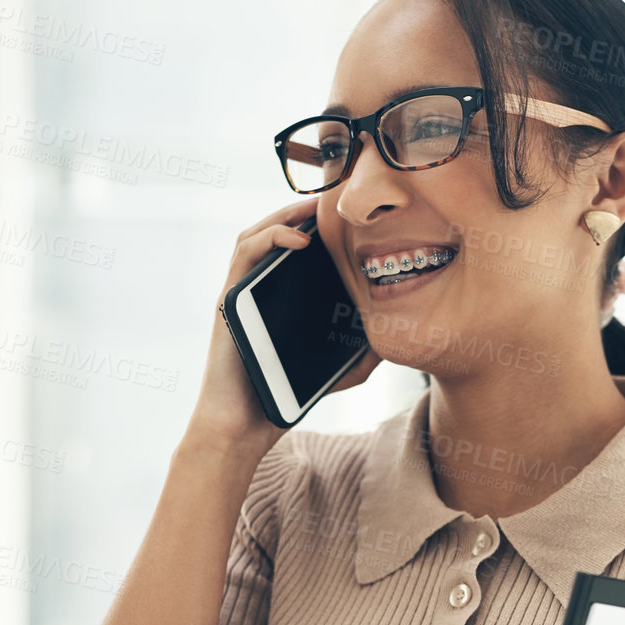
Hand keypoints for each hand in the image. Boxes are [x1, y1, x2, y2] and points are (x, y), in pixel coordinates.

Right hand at [190, 198, 383, 458]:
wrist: (246, 426)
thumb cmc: (286, 399)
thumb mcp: (338, 371)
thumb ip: (363, 352)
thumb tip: (397, 331)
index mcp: (280, 297)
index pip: (300, 247)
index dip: (323, 225)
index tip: (357, 215)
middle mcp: (258, 287)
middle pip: (279, 230)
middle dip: (308, 210)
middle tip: (341, 198)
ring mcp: (241, 289)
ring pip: (258, 231)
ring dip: (288, 213)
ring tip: (321, 208)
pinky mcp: (228, 297)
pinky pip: (245, 252)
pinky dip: (271, 237)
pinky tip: (301, 239)